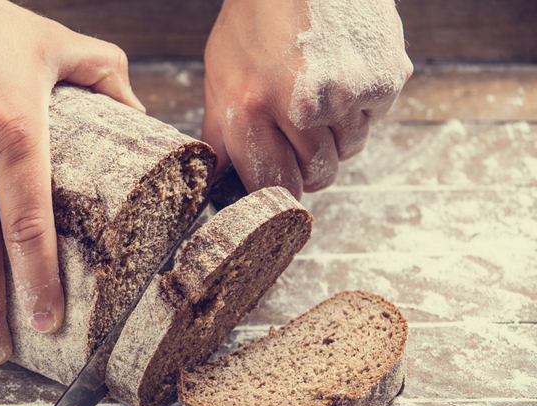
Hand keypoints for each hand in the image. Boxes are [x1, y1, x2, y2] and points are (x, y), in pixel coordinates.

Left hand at [203, 0, 411, 197]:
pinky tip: (342, 73)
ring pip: (349, 151)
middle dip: (308, 163)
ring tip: (317, 92)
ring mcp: (348, 93)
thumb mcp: (221, 73)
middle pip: (318, 175)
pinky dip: (359, 107)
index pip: (274, 185)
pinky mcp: (385, 78)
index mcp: (252, 108)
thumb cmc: (256, 18)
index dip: (279, 188)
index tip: (281, 180)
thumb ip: (221, 131)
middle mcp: (302, 106)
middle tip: (298, 129)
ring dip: (335, 135)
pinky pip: (372, 120)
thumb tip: (217, 179)